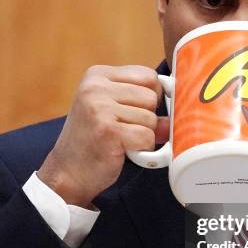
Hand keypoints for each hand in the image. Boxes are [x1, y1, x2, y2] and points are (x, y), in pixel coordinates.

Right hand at [38, 65, 168, 207]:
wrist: (68, 172)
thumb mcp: (111, 109)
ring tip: (121, 141)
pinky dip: (141, 149)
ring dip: (142, 135)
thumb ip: (139, 101)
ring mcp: (100, 108)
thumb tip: (179, 105)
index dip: (152, 96)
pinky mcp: (108, 130)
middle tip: (126, 130)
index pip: (147, 75)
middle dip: (146, 118)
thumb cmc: (93, 140)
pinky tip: (123, 150)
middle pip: (151, 96)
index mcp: (97, 75)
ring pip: (151, 118)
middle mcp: (95, 87)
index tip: (138, 112)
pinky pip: (147, 136)